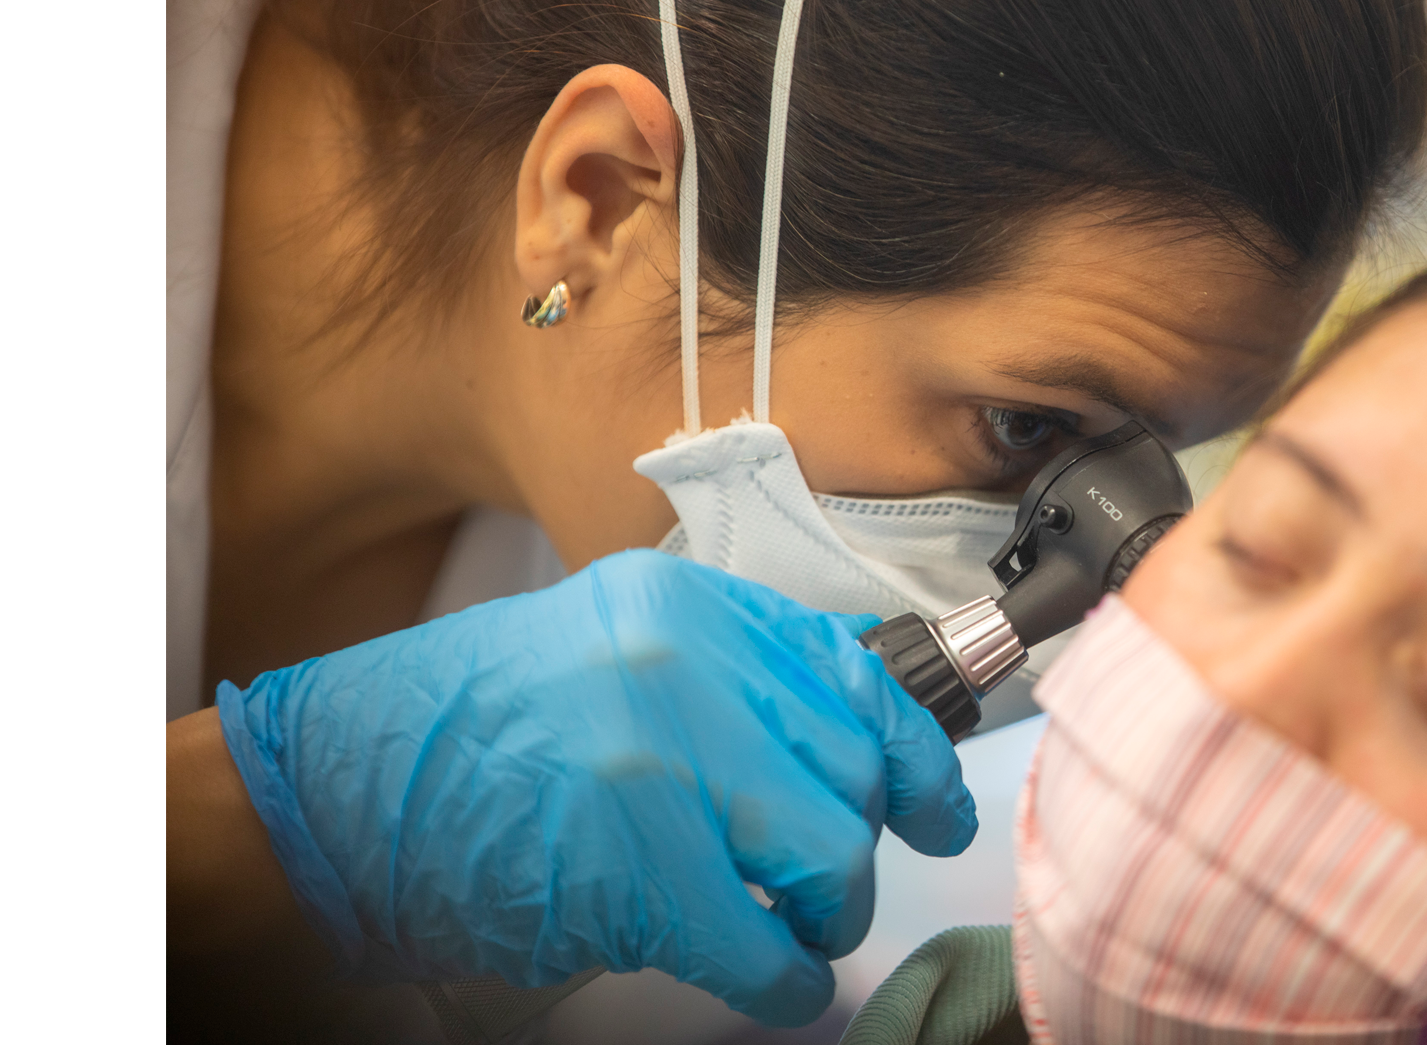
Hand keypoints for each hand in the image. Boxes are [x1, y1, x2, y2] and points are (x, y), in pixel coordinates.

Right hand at [215, 549, 975, 1025]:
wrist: (332, 798)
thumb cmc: (464, 739)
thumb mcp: (609, 655)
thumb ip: (724, 683)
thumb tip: (844, 749)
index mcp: (683, 607)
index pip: (851, 670)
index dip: (913, 750)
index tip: (935, 799)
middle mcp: (684, 665)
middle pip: (850, 767)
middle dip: (860, 845)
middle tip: (832, 888)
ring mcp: (664, 762)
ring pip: (832, 851)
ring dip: (827, 912)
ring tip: (792, 927)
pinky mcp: (641, 868)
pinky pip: (768, 944)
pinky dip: (786, 977)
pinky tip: (770, 977)